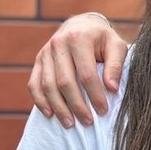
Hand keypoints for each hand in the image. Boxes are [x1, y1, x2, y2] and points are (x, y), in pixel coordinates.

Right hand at [28, 13, 128, 127]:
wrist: (81, 25)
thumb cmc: (103, 39)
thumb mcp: (116, 46)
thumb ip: (116, 66)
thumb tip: (112, 89)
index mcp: (79, 38)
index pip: (86, 74)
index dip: (95, 95)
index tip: (103, 111)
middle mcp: (58, 43)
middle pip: (65, 82)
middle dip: (77, 105)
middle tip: (88, 122)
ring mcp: (45, 52)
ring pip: (48, 86)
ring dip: (59, 107)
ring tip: (70, 124)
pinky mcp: (38, 60)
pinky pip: (34, 84)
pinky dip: (40, 101)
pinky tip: (50, 114)